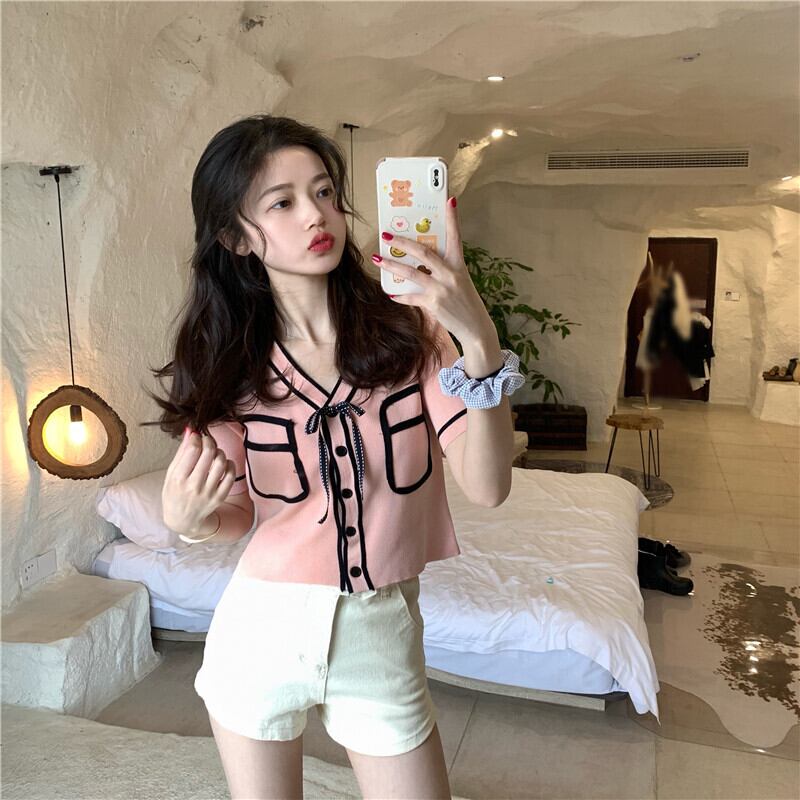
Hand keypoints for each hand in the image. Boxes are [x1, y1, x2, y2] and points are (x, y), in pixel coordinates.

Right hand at [162, 428, 236, 535]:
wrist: (183, 519)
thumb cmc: (174, 493)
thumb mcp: (170, 473)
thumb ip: (181, 452)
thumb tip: (190, 431)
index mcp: (178, 479)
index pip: (192, 450)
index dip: (196, 438)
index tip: (196, 435)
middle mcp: (194, 486)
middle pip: (208, 453)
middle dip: (209, 441)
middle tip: (207, 440)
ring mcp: (209, 493)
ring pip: (221, 462)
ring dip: (219, 451)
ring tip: (214, 452)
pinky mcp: (220, 497)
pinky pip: (231, 475)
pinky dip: (229, 464)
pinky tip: (223, 463)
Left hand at [372, 196, 493, 343]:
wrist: (475, 327)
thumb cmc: (466, 302)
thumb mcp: (460, 281)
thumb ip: (443, 270)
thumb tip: (421, 263)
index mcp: (459, 265)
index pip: (456, 237)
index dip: (452, 219)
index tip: (449, 200)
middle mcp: (451, 274)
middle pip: (424, 253)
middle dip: (403, 243)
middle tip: (387, 235)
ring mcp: (442, 289)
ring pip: (412, 273)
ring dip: (392, 266)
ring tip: (378, 259)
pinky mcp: (434, 304)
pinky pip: (411, 297)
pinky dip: (400, 295)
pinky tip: (390, 293)